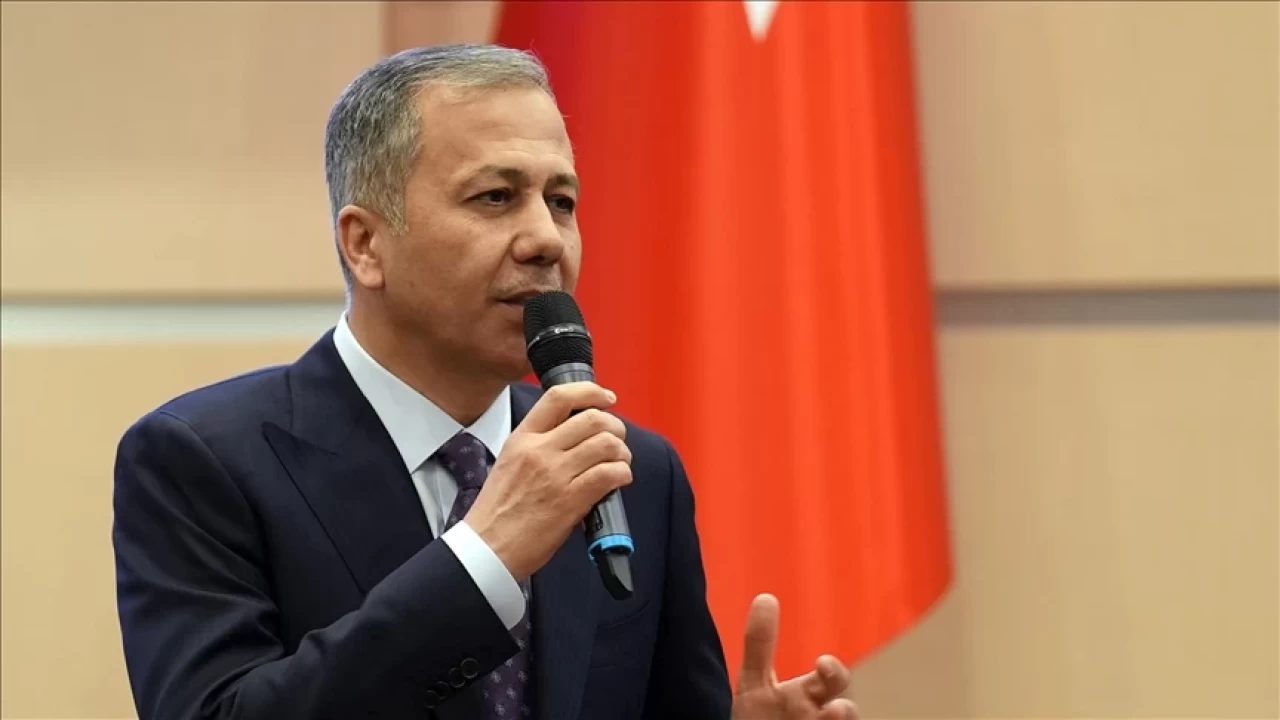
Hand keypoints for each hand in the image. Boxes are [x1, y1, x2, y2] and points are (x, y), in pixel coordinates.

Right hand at [464, 382, 631, 580]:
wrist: (488, 548)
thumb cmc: (498, 511)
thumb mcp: (510, 463)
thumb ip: (539, 445)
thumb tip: (578, 437)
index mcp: (522, 438)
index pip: (559, 397)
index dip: (590, 392)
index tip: (606, 397)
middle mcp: (540, 450)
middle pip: (593, 419)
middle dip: (614, 427)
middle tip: (617, 440)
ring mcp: (556, 474)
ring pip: (607, 444)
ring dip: (621, 452)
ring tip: (619, 462)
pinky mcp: (571, 500)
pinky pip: (610, 474)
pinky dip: (622, 474)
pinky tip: (619, 480)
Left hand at [731, 594, 857, 719]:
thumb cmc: (761, 718)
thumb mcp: (754, 684)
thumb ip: (760, 644)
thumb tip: (765, 597)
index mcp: (808, 698)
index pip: (830, 680)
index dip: (832, 671)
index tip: (821, 662)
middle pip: (845, 714)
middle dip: (844, 712)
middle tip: (835, 710)